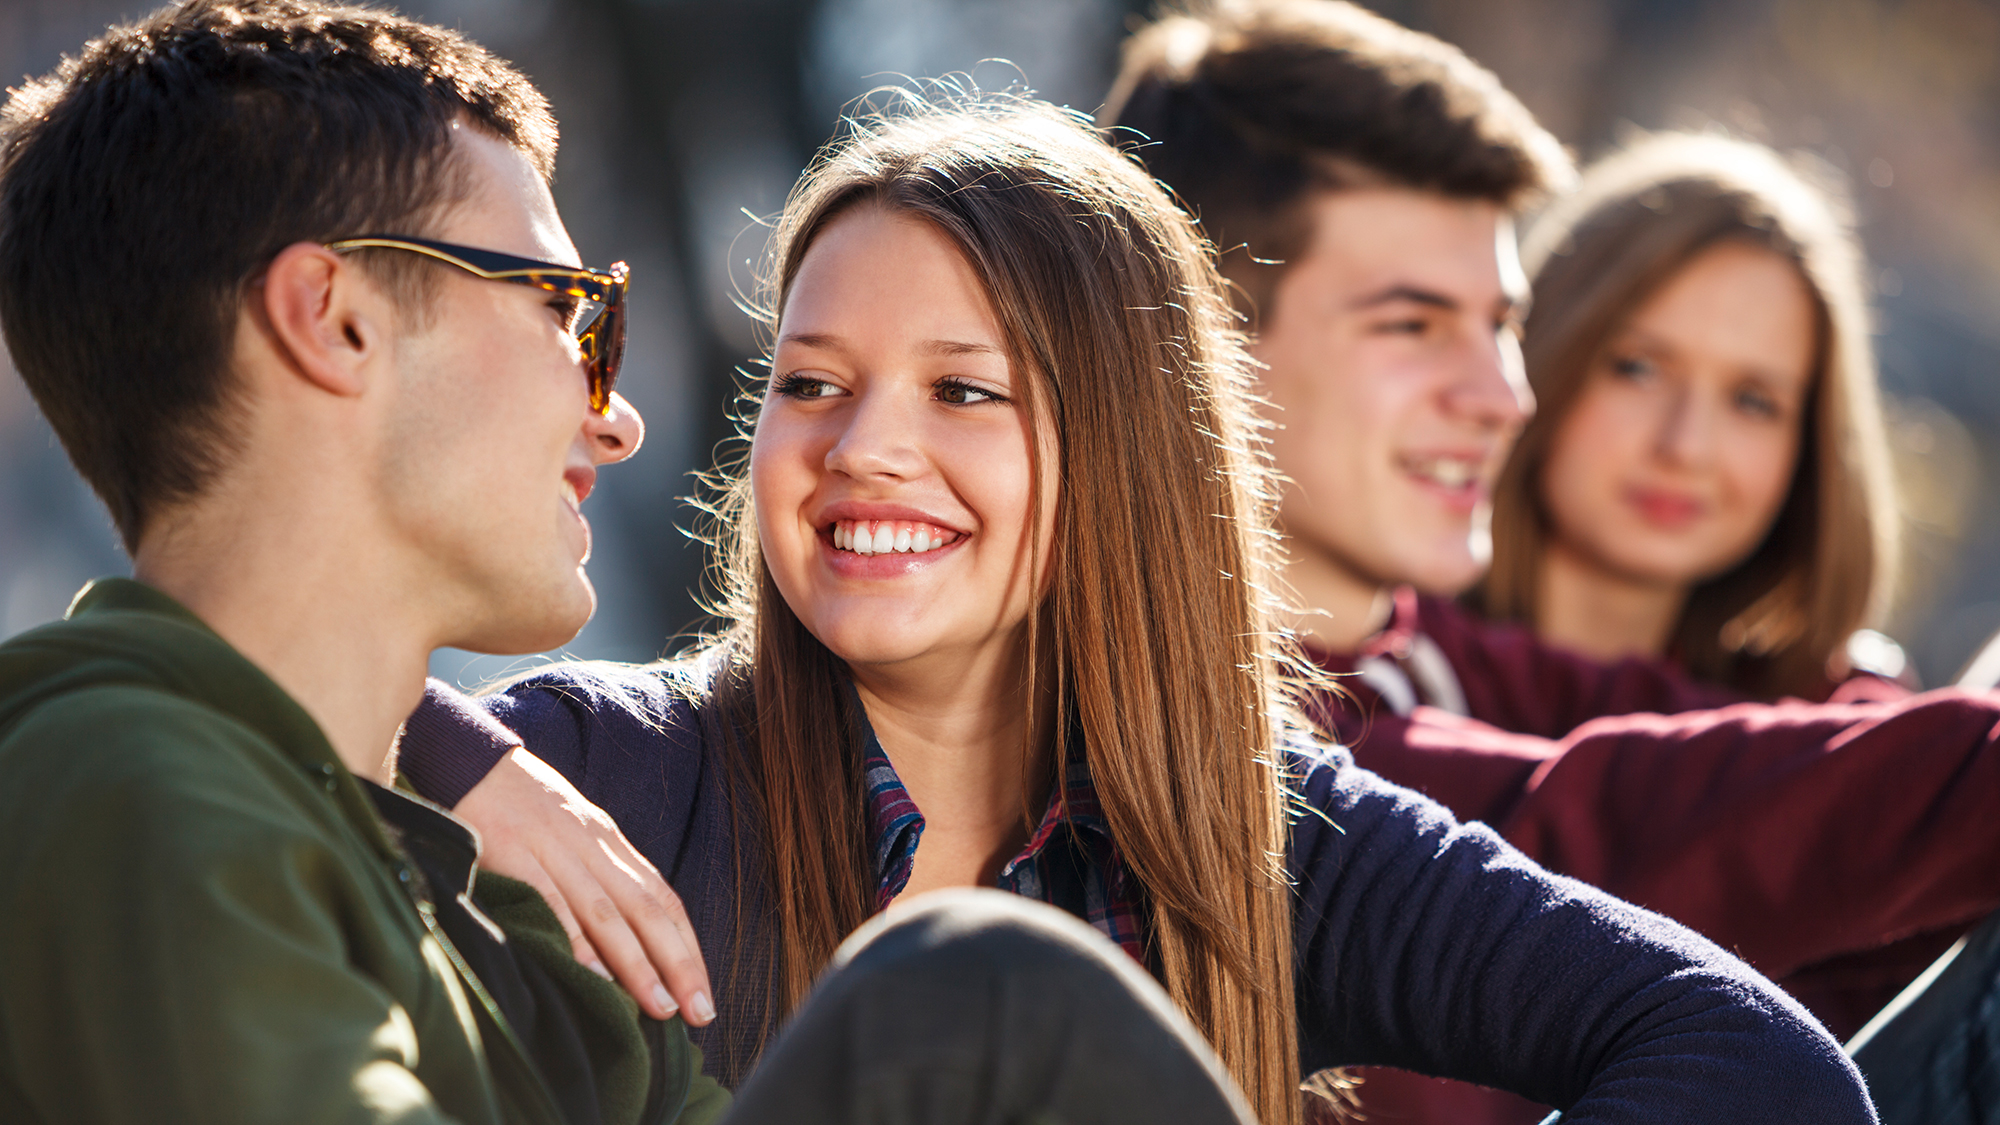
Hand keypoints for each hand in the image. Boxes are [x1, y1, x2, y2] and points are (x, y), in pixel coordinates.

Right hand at [455, 747, 714, 1023]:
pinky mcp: (514, 855)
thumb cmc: (520, 805)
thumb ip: (595, 875)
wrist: (467, 760)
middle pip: (647, 909)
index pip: (661, 896)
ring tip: (658, 1006)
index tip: (702, 989)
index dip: (686, 945)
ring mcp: (554, 849)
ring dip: (637, 964)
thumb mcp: (570, 831)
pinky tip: (593, 976)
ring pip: (607, 913)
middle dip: (678, 962)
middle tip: (698, 1010)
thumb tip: (623, 936)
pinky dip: (574, 941)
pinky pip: (551, 904)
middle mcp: (592, 845)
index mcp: (607, 840)